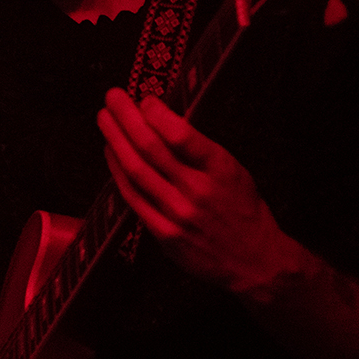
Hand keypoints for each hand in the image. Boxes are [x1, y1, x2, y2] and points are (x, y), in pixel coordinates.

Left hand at [97, 88, 294, 299]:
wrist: (254, 261)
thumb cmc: (243, 209)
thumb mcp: (233, 171)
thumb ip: (200, 149)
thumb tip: (162, 119)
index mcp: (220, 170)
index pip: (182, 136)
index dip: (157, 114)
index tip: (145, 99)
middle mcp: (197, 190)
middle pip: (151, 148)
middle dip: (126, 118)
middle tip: (112, 97)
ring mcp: (177, 213)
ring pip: (136, 170)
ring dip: (115, 141)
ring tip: (104, 119)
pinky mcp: (163, 233)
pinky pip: (132, 197)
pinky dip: (118, 172)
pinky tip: (110, 153)